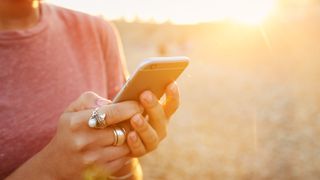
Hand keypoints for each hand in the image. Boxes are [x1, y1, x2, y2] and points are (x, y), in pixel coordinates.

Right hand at [9, 92, 143, 179]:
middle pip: (122, 129)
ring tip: (128, 129)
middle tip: (138, 116)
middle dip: (133, 121)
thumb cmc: (69, 131)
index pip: (111, 113)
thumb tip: (110, 102)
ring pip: (126, 144)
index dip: (129, 107)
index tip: (138, 104)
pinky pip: (124, 157)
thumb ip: (90, 99)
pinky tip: (121, 144)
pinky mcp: (101, 171)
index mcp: (76, 123)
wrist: (57, 163)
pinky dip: (125, 149)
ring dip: (131, 136)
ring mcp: (93, 159)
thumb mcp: (72, 110)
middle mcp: (84, 142)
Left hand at [126, 82, 179, 155]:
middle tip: (145, 95)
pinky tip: (130, 134)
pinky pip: (139, 148)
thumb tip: (134, 84)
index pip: (172, 104)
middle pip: (162, 118)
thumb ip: (135, 93)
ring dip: (144, 126)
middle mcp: (161, 127)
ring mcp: (152, 140)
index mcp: (162, 113)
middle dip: (154, 106)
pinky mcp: (140, 151)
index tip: (170, 83)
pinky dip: (135, 142)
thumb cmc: (125, 111)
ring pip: (152, 135)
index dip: (173, 95)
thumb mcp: (129, 100)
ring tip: (135, 118)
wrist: (116, 133)